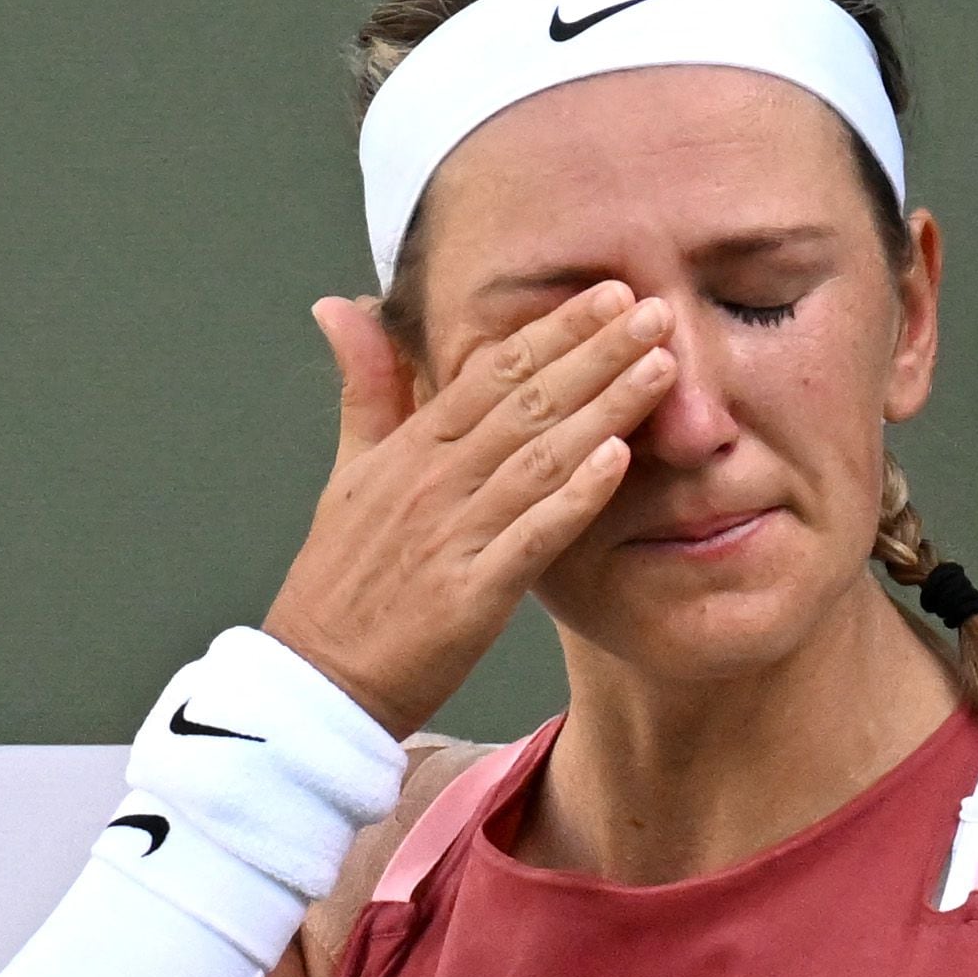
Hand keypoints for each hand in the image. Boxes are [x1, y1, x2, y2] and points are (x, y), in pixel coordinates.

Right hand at [262, 282, 675, 736]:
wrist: (318, 681)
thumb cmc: (340, 582)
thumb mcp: (348, 472)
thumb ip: (365, 388)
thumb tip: (343, 304)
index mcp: (408, 450)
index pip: (489, 373)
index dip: (552, 330)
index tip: (608, 295)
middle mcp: (432, 483)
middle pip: (525, 402)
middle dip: (594, 352)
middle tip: (656, 309)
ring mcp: (451, 537)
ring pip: (537, 458)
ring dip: (603, 408)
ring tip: (659, 368)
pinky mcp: (470, 595)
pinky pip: (531, 537)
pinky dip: (573, 497)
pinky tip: (618, 459)